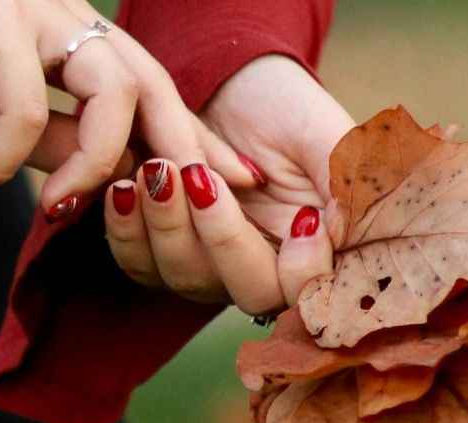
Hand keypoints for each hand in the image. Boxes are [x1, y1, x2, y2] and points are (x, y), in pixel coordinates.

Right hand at [0, 0, 257, 214]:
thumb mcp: (2, 124)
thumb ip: (61, 145)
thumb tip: (114, 182)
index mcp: (77, 42)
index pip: (155, 94)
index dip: (200, 140)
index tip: (240, 187)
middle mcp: (68, 21)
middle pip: (153, 87)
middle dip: (183, 150)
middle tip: (200, 206)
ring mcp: (33, 14)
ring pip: (110, 94)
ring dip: (94, 167)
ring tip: (59, 210)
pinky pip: (25, 108)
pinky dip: (1, 161)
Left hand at [103, 55, 354, 314]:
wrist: (227, 83)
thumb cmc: (285, 106)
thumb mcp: (324, 136)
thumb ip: (341, 184)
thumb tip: (344, 234)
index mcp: (316, 254)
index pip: (315, 295)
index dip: (306, 273)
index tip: (304, 220)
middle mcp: (267, 272)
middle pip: (251, 294)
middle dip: (224, 241)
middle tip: (200, 177)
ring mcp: (215, 269)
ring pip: (190, 280)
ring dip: (168, 227)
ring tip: (156, 167)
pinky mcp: (167, 253)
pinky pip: (143, 265)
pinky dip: (128, 232)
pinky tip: (123, 188)